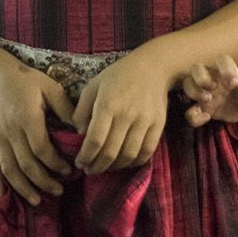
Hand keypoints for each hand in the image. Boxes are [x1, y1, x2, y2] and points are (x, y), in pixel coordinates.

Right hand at [0, 61, 74, 204]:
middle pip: (25, 164)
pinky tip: (2, 196)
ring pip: (8, 169)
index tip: (69, 171)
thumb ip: (65, 108)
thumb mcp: (50, 88)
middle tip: (59, 192)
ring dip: (22, 187)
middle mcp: (10, 131)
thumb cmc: (27, 80)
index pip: (41, 149)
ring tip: (36, 201)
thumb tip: (83, 128)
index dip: (55, 164)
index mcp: (27, 118)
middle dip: (42, 181)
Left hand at [72, 52, 171, 173]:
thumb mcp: (93, 85)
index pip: (95, 140)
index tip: (79, 163)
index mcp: (108, 105)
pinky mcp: (158, 124)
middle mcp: (127, 115)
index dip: (85, 157)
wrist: (153, 66)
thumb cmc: (119, 75)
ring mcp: (145, 120)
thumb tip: (79, 133)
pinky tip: (125, 161)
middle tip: (89, 170)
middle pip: (111, 152)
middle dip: (97, 166)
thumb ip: (82, 109)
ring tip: (106, 167)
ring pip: (128, 155)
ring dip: (114, 167)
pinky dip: (135, 162)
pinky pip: (147, 151)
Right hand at [182, 55, 237, 127]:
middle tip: (214, 87)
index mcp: (228, 72)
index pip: (223, 60)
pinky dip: (194, 116)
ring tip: (208, 99)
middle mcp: (212, 79)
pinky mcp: (200, 108)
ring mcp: (203, 93)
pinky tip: (207, 117)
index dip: (226, 68)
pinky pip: (189, 111)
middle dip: (201, 77)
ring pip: (187, 84)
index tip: (234, 81)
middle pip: (197, 68)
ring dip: (194, 91)